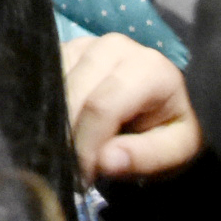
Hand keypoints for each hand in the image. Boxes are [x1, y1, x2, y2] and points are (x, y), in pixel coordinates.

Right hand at [61, 35, 202, 181]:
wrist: (161, 102)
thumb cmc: (168, 126)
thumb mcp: (175, 150)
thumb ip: (145, 156)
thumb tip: (105, 161)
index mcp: (148, 68)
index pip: (102, 107)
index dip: (86, 145)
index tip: (82, 177)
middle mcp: (115, 46)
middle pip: (74, 93)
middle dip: (67, 135)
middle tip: (70, 169)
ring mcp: (87, 43)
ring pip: (55, 82)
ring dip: (55, 120)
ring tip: (66, 149)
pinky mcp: (68, 47)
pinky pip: (45, 74)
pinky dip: (47, 103)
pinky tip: (58, 126)